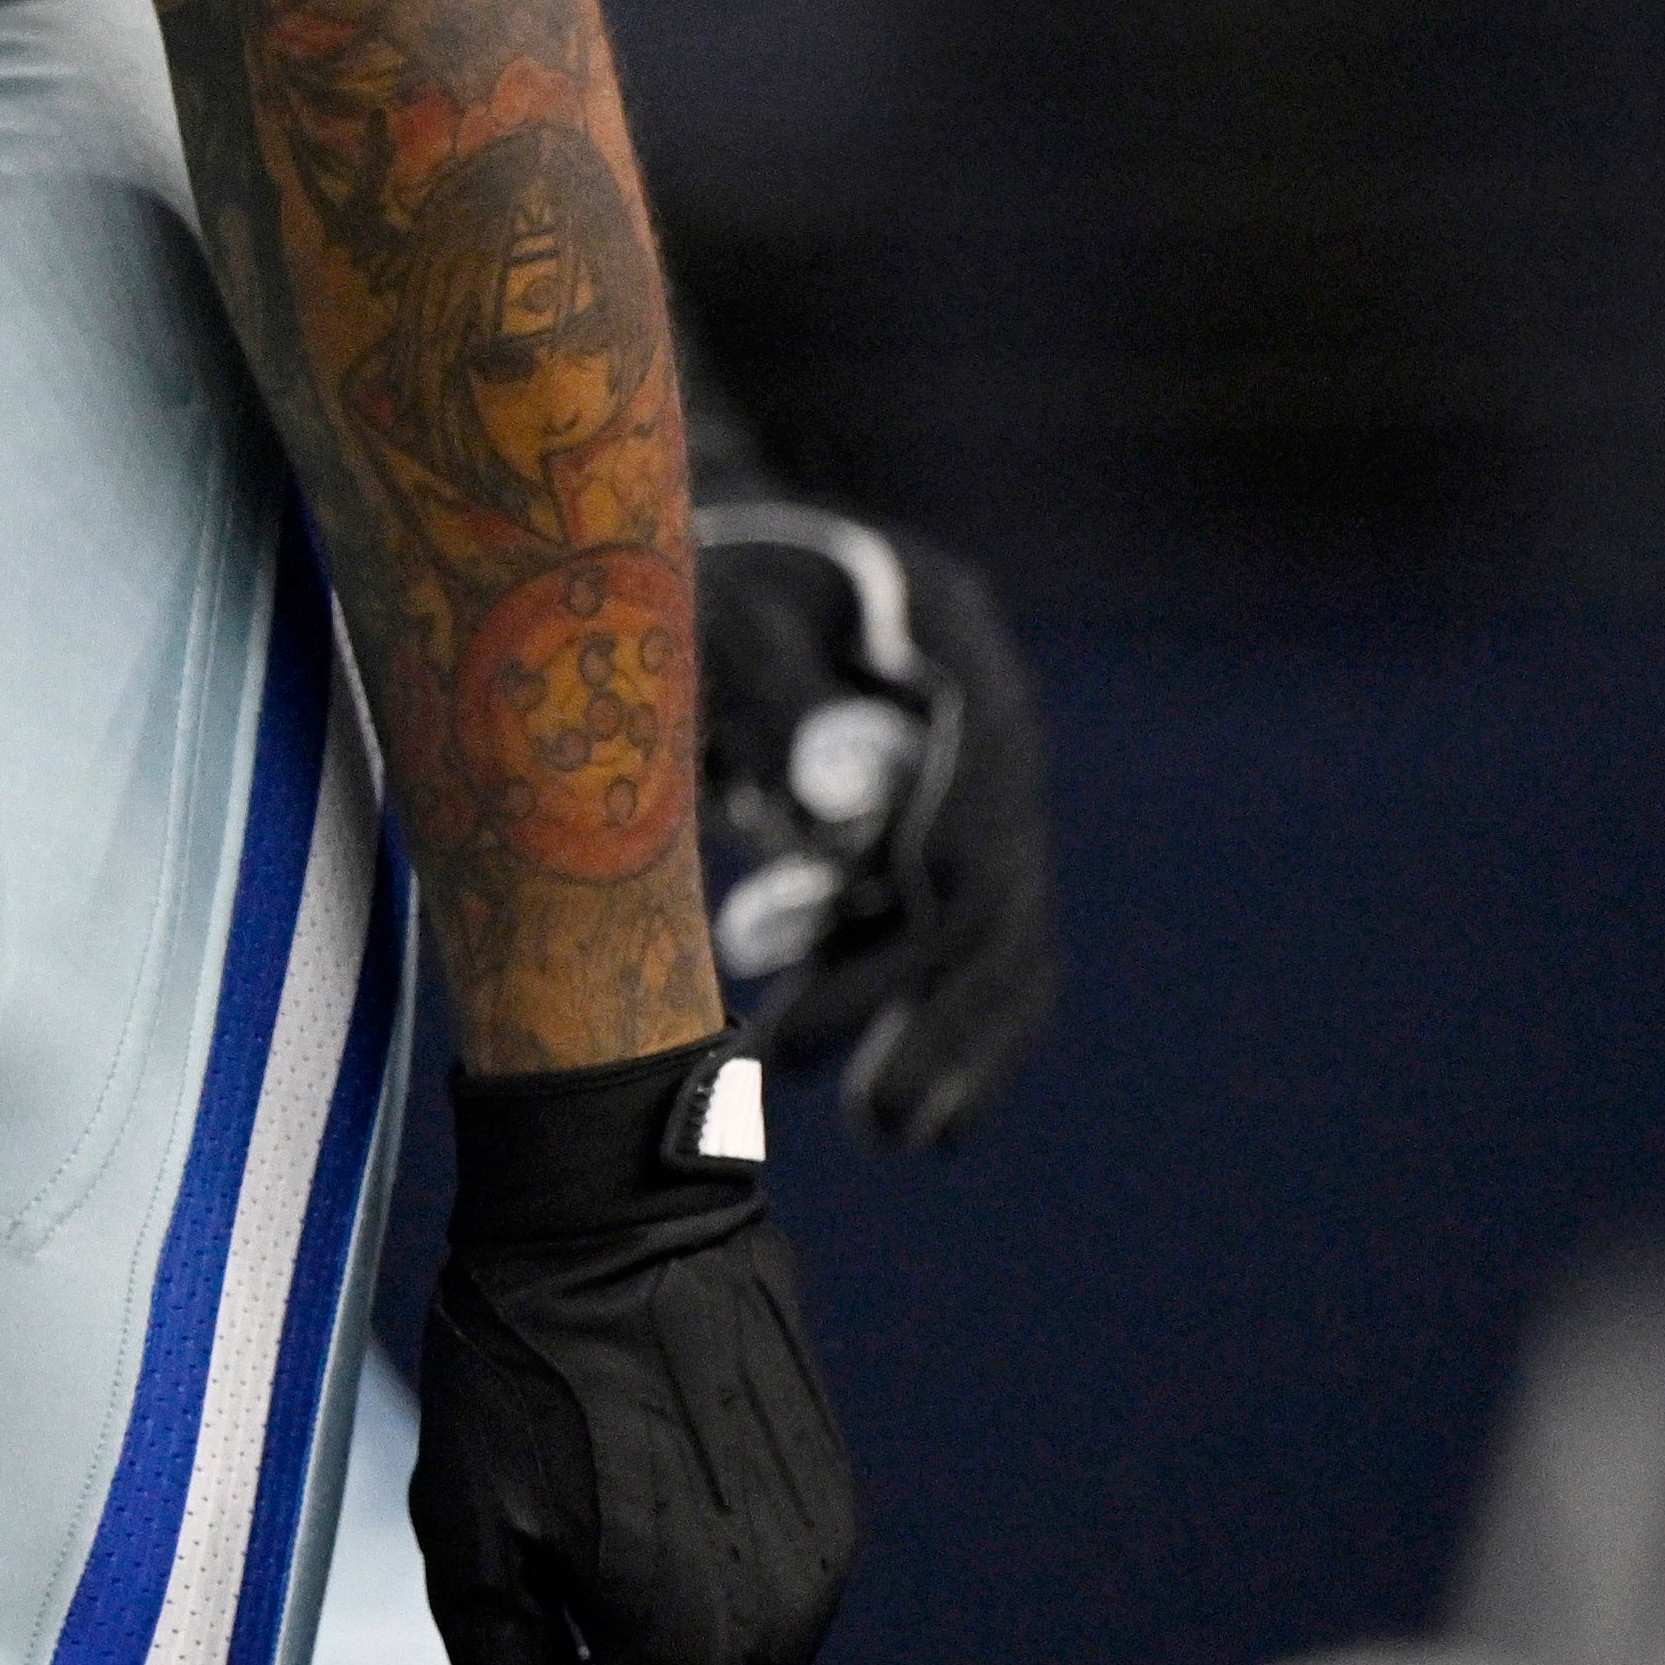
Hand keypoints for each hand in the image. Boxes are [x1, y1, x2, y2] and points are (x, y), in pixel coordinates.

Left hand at [391, 1045, 853, 1664]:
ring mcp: (820, 1567)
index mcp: (698, 1655)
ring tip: (502, 1644)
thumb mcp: (475, 1545)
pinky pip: (747, 1616)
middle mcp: (786, 1631)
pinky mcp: (826, 1510)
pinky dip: (662, 1630)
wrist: (622, 1209)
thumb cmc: (528, 1365)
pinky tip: (583, 1574)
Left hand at [695, 499, 1052, 1146]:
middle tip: (868, 1118)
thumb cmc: (673, 556)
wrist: (670, 531)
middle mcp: (984, 712)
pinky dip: (937, 1020)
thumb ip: (777, 696)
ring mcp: (969, 769)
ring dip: (943, 1036)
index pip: (972, 809)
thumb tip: (836, 813)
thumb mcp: (706, 601)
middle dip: (929, 1013)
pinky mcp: (933, 819)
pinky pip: (958, 937)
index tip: (864, 1026)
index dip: (926, 942)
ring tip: (884, 1133)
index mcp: (946, 631)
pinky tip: (915, 1116)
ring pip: (993, 932)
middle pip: (992, 888)